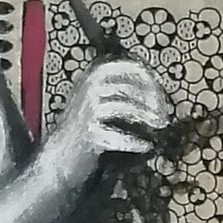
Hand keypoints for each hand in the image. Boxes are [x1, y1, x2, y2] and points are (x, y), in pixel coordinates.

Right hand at [55, 58, 173, 158]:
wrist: (59, 156)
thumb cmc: (85, 128)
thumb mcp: (98, 98)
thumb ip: (121, 88)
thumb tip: (156, 88)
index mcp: (92, 76)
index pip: (128, 66)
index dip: (149, 78)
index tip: (162, 93)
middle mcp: (88, 89)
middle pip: (128, 86)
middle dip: (152, 98)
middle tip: (164, 114)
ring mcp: (86, 112)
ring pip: (124, 107)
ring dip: (146, 116)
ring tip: (160, 126)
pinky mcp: (88, 134)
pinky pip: (118, 136)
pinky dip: (134, 141)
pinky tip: (146, 146)